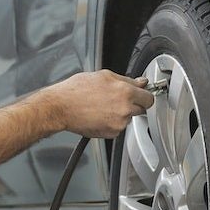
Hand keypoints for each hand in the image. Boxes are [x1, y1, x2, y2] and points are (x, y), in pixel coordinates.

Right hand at [40, 70, 154, 137]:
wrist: (60, 107)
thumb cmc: (76, 90)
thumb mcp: (104, 76)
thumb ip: (126, 80)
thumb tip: (140, 82)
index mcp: (125, 92)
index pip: (148, 97)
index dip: (144, 95)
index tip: (141, 95)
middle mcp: (124, 109)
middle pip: (141, 109)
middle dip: (133, 104)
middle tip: (117, 100)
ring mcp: (118, 123)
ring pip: (128, 118)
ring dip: (121, 113)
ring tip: (103, 106)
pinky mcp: (111, 133)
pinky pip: (118, 127)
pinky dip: (112, 123)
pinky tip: (99, 115)